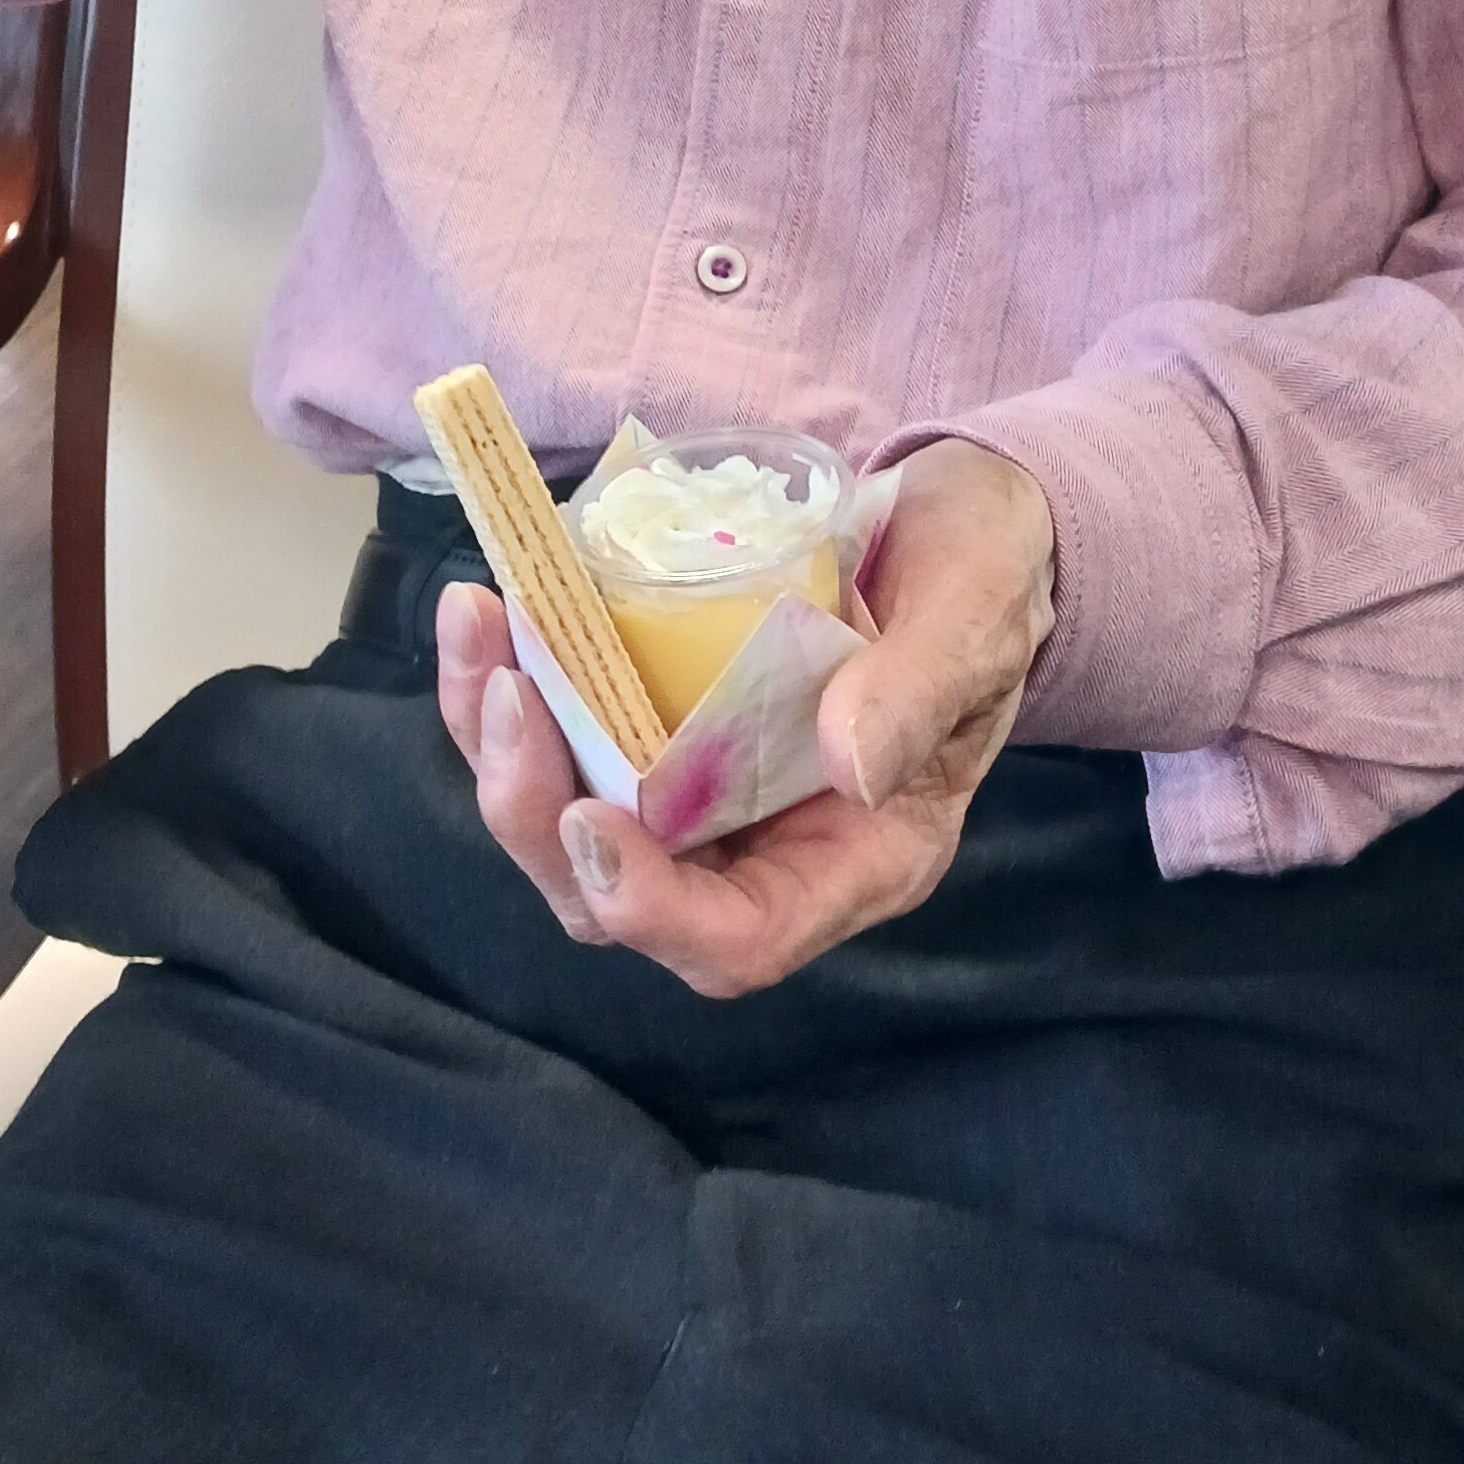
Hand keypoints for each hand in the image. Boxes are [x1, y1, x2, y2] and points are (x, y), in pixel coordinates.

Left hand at [434, 438, 1057, 998]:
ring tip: (475, 627)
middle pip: (621, 897)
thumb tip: (851, 760)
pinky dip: (513, 685)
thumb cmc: (987, 578)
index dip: (654, 908)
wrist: (958, 524)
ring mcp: (703, 789)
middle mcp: (765, 846)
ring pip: (568, 821)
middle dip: (538, 815)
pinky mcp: (660, 719)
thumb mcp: (977, 618)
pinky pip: (565, 737)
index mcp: (860, 855)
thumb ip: (922, 688)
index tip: (589, 819)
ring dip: (501, 743)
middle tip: (508, 697)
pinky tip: (485, 607)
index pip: (743, 938)